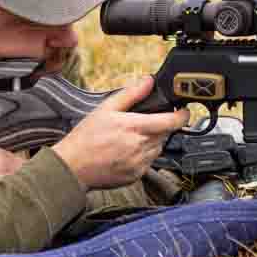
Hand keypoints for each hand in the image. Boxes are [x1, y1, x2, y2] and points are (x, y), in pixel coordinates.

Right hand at [51, 75, 188, 189]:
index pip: (172, 122)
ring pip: (158, 149)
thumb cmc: (86, 138)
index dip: (182, 116)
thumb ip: (131, 94)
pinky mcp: (136, 176)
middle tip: (142, 123)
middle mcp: (141, 147)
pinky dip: (142, 156)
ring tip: (129, 139)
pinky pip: (148, 163)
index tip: (183, 112)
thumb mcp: (106, 109)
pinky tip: (125, 152)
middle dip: (160, 127)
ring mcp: (140, 164)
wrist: (72, 167)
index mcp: (136, 128)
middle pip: (165, 134)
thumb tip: (148, 81)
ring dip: (151, 142)